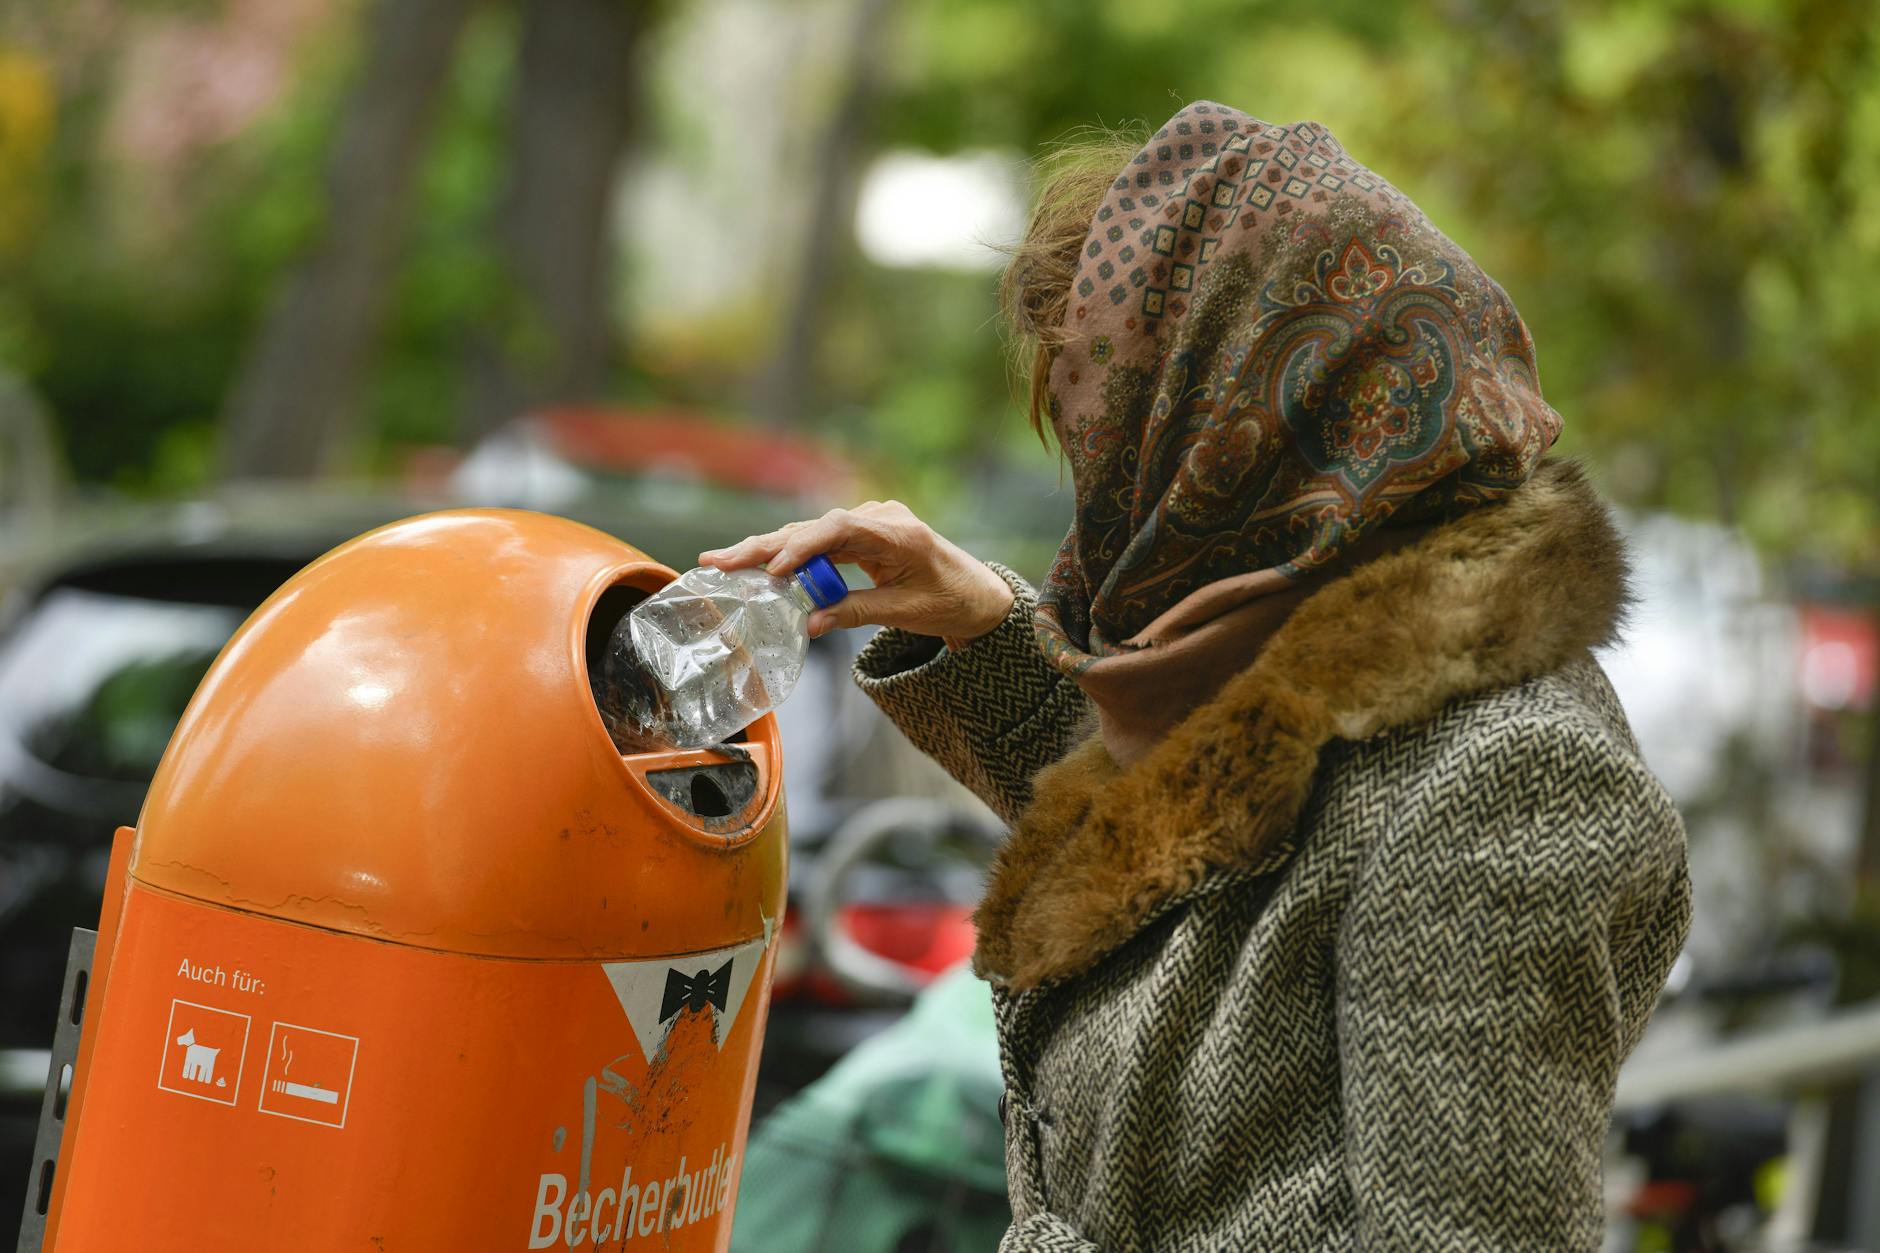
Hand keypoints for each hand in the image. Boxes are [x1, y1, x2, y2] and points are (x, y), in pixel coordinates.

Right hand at [698, 501, 1014, 646]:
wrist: (977, 595)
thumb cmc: (950, 602)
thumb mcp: (905, 613)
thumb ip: (856, 613)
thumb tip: (808, 625)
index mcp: (897, 532)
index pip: (838, 530)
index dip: (801, 547)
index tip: (773, 569)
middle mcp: (879, 518)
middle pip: (813, 528)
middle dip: (765, 546)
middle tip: (719, 561)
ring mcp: (869, 524)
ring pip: (810, 535)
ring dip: (768, 550)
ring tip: (722, 563)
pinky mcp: (862, 536)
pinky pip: (820, 543)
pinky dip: (790, 556)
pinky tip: (755, 565)